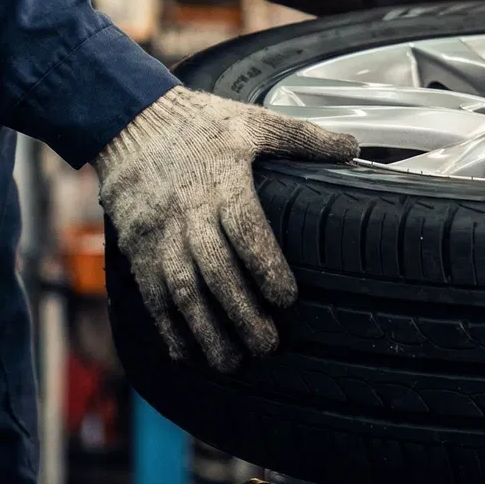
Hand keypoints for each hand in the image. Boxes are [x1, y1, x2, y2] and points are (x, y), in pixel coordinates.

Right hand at [96, 86, 357, 370]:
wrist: (129, 121)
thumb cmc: (201, 124)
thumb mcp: (255, 122)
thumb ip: (304, 139)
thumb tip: (355, 149)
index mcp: (223, 181)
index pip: (245, 229)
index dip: (265, 266)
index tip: (287, 300)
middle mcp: (188, 212)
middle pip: (214, 269)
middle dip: (240, 312)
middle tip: (267, 346)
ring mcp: (159, 233)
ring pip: (181, 289)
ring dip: (204, 330)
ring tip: (230, 363)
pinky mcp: (137, 247)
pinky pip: (150, 292)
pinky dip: (165, 326)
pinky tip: (185, 353)